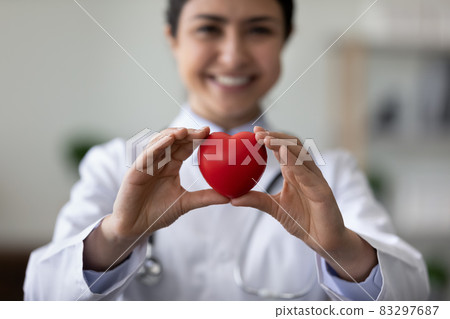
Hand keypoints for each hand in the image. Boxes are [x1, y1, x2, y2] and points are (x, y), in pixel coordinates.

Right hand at [84, 127, 229, 270]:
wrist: (136, 227)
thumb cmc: (157, 213)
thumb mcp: (185, 203)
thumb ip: (205, 197)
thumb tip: (229, 197)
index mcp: (171, 166)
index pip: (184, 147)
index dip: (196, 138)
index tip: (210, 132)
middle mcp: (159, 161)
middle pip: (173, 141)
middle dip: (187, 134)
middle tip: (203, 131)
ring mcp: (146, 164)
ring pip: (159, 143)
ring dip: (171, 135)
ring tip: (185, 131)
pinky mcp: (135, 171)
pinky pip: (147, 155)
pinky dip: (157, 147)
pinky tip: (167, 141)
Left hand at [231, 127, 376, 281]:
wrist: (323, 239)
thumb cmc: (303, 221)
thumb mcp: (274, 208)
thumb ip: (256, 200)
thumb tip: (232, 199)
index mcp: (294, 173)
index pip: (283, 149)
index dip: (270, 138)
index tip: (254, 131)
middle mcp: (306, 172)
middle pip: (292, 146)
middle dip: (276, 137)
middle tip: (258, 134)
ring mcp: (315, 180)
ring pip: (301, 156)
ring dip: (285, 146)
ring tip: (268, 140)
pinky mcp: (323, 192)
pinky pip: (309, 176)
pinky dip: (297, 165)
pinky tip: (286, 157)